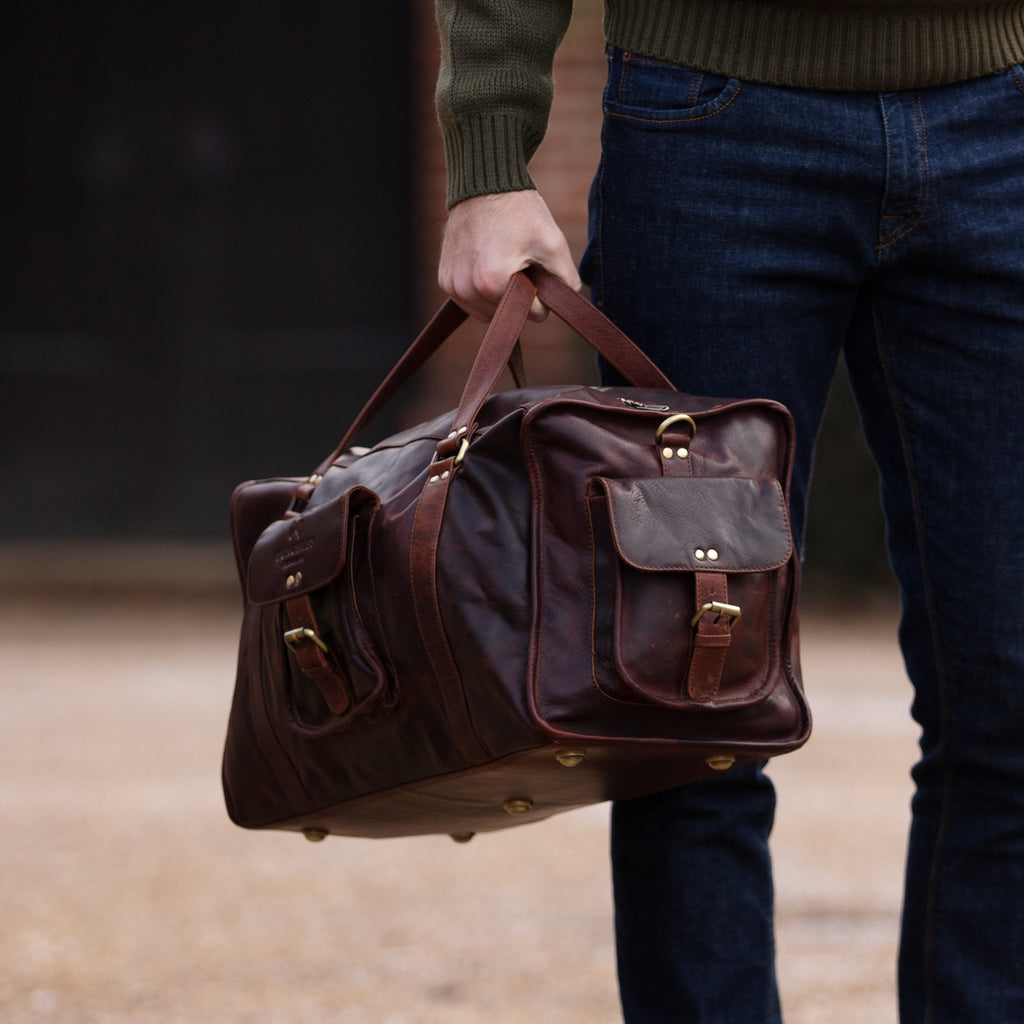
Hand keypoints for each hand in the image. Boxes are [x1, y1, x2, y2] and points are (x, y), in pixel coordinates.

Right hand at [438, 190, 581, 321]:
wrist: (484, 185)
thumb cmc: (520, 213)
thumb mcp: (554, 243)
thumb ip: (567, 281)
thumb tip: (567, 306)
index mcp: (492, 284)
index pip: (533, 314)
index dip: (542, 291)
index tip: (535, 264)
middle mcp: (466, 290)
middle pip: (511, 315)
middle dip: (520, 293)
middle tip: (519, 259)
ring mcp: (453, 287)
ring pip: (491, 313)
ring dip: (501, 295)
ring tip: (502, 261)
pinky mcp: (445, 281)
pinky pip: (472, 304)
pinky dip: (483, 291)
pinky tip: (487, 264)